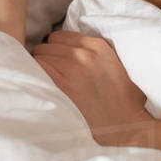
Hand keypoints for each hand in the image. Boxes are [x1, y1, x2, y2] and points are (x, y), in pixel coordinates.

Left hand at [31, 31, 154, 147]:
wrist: (125, 124)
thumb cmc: (124, 101)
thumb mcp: (115, 65)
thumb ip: (95, 53)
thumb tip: (73, 50)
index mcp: (98, 47)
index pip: (59, 36)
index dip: (55, 49)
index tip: (56, 61)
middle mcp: (84, 53)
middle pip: (47, 45)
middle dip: (47, 58)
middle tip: (50, 74)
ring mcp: (72, 67)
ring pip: (39, 55)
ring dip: (39, 67)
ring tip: (46, 81)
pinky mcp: (61, 84)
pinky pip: (37, 69)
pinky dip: (35, 76)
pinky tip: (42, 87)